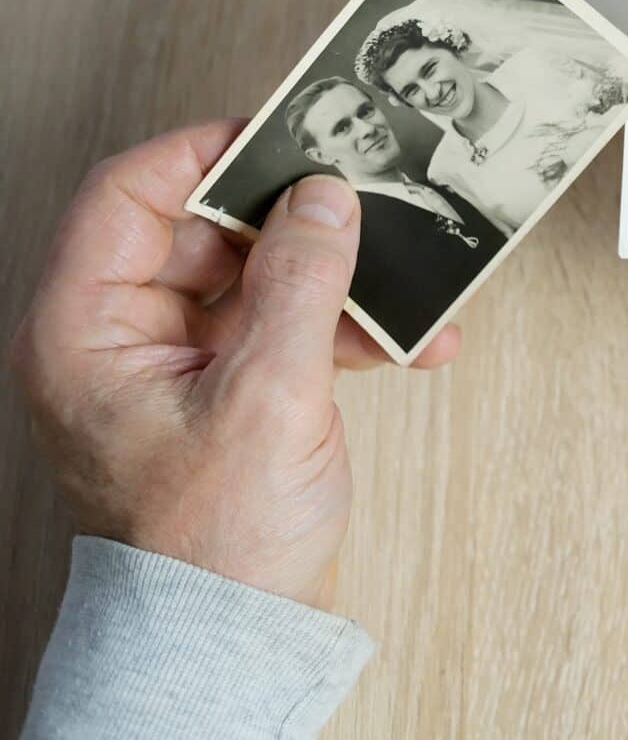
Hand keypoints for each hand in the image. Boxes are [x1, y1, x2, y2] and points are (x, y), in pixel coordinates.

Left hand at [8, 122, 460, 607]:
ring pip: (253, 277)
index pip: (128, 195)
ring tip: (397, 289)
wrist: (236, 635)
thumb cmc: (215, 543)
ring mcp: (174, 363)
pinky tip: (399, 339)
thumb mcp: (268, 396)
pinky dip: (338, 327)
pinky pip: (280, 325)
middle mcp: (119, 336)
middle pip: (202, 232)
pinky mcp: (225, 387)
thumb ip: (301, 285)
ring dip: (331, 282)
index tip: (277, 135)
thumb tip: (324, 199)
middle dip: (292, 226)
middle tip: (356, 207)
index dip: (204, 154)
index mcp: (85, 330)